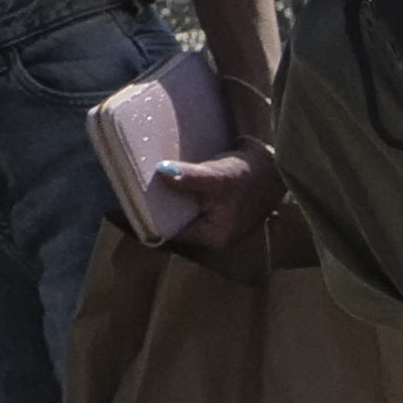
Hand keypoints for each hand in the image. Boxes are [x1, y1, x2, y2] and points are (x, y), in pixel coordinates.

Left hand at [139, 143, 289, 260]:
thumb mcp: (218, 177)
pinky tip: (167, 179)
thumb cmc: (248, 176)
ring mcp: (215, 224)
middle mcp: (213, 236)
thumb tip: (162, 172)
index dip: (149, 217)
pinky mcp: (217, 210)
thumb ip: (191, 178)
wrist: (274, 165)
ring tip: (144, 182)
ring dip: (168, 200)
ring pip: (182, 214)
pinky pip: (190, 206)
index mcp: (212, 238)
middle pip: (175, 224)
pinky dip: (179, 195)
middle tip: (132, 187)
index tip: (128, 199)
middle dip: (156, 208)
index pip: (170, 233)